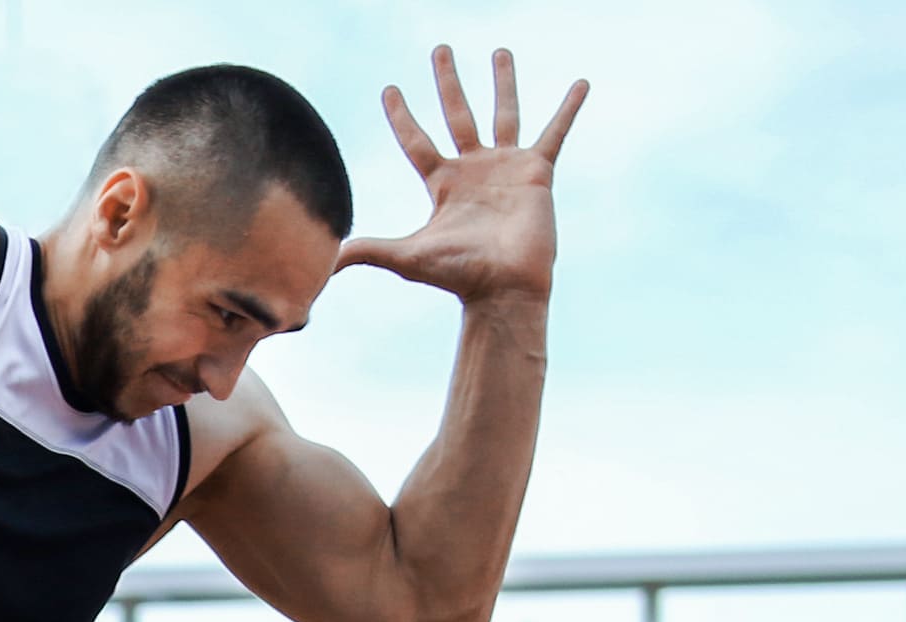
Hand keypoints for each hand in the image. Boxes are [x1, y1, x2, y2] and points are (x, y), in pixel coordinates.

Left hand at [337, 48, 585, 306]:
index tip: (389, 89)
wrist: (503, 288)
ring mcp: (506, 167)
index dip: (402, 116)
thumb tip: (325, 260)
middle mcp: (473, 169)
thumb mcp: (406, 258)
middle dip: (448, 82)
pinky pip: (555, 132)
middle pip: (456, 114)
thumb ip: (367, 250)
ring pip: (503, 113)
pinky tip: (581, 83)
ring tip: (500, 50)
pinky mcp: (537, 172)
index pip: (416, 141)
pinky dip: (568, 108)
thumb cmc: (458, 276)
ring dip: (502, 81)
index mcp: (443, 183)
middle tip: (441, 49)